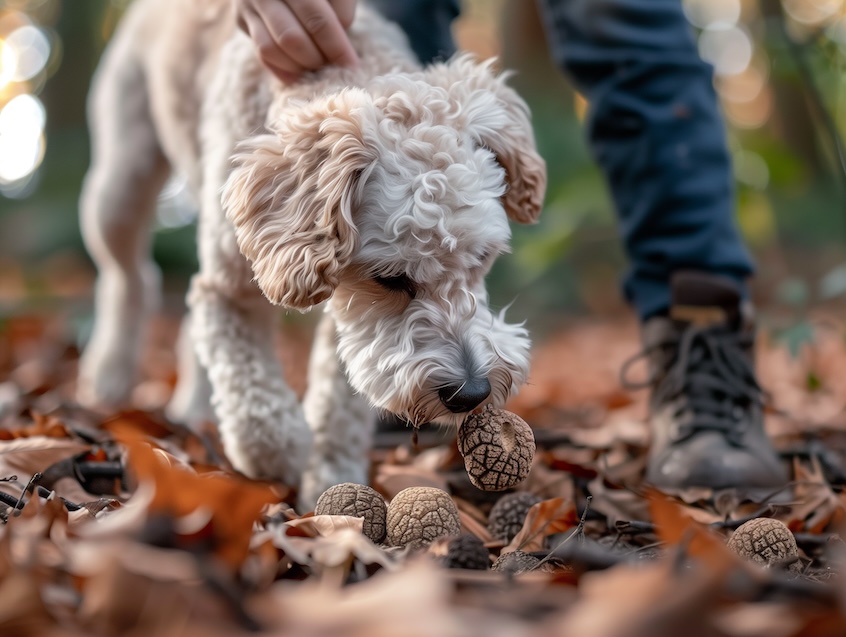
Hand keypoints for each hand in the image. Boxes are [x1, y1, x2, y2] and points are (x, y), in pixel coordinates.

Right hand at [235, 0, 358, 81]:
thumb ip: (341, 10)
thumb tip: (338, 49)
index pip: (317, 18)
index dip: (336, 45)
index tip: (351, 64)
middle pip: (292, 38)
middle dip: (317, 59)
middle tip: (334, 67)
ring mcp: (248, 3)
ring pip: (271, 48)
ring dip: (298, 66)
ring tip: (318, 68)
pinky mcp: (241, 18)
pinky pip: (260, 52)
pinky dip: (282, 69)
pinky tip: (300, 75)